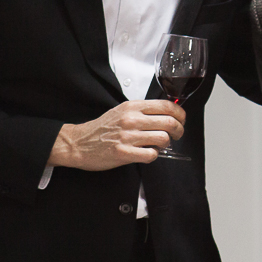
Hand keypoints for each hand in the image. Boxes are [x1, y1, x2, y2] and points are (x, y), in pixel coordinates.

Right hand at [48, 100, 185, 170]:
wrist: (79, 143)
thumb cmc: (101, 128)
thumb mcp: (122, 111)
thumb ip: (142, 111)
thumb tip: (166, 114)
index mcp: (132, 107)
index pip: (166, 106)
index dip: (180, 114)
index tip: (181, 120)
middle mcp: (131, 119)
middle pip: (169, 122)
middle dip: (179, 130)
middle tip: (176, 135)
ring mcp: (128, 136)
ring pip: (163, 139)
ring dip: (165, 144)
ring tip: (159, 145)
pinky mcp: (124, 153)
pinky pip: (151, 155)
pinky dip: (153, 156)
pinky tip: (147, 154)